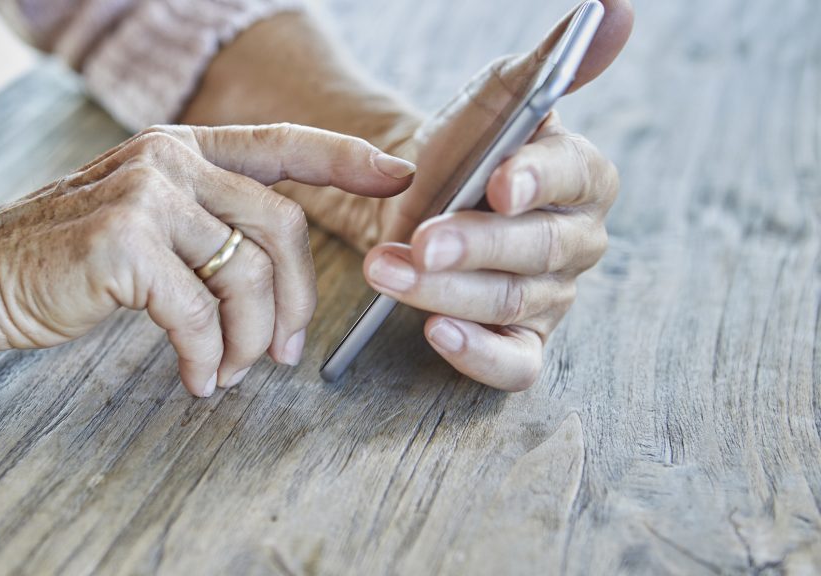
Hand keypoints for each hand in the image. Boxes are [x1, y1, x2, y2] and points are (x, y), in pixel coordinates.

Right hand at [0, 124, 414, 396]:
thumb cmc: (67, 260)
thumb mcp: (144, 220)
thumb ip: (207, 222)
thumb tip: (278, 274)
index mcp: (182, 149)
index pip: (283, 145)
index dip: (347, 160)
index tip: (400, 176)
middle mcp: (169, 160)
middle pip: (282, 227)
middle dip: (296, 301)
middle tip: (283, 352)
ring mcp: (146, 196)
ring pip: (247, 274)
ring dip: (250, 339)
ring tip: (230, 370)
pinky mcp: (123, 244)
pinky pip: (200, 314)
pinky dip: (207, 357)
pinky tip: (195, 377)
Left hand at [279, 1, 632, 389]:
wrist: (415, 202)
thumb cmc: (461, 149)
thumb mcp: (494, 96)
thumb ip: (549, 60)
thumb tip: (614, 6)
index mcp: (581, 177)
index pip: (577, 176)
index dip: (540, 180)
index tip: (499, 183)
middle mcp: (576, 241)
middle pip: (539, 250)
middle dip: (475, 246)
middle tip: (419, 239)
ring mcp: (551, 298)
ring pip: (514, 303)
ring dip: (447, 290)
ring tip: (386, 270)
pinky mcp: (522, 343)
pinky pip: (514, 364)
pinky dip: (478, 354)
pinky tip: (436, 333)